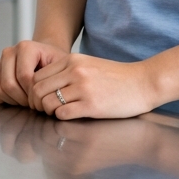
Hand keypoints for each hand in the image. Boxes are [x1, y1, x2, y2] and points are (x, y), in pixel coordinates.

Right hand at [0, 40, 67, 106]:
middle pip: (9, 84)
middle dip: (23, 98)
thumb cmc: (53, 62)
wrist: (45, 55)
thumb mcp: (61, 65)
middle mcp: (9, 52)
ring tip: (27, 98)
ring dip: (13, 100)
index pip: (24, 76)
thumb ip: (55, 77)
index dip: (34, 93)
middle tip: (34, 102)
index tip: (43, 96)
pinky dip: (3, 99)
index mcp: (25, 47)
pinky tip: (17, 97)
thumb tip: (46, 97)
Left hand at [29, 51, 158, 119]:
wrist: (143, 82)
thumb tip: (44, 86)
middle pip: (38, 89)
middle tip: (46, 110)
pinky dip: (61, 118)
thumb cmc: (116, 77)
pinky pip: (63, 113)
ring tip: (58, 114)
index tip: (42, 99)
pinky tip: (70, 117)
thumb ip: (67, 71)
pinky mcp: (92, 105)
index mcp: (71, 60)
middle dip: (38, 102)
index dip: (35, 90)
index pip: (37, 76)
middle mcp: (74, 71)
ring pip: (48, 102)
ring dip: (49, 112)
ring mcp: (82, 88)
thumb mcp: (87, 64)